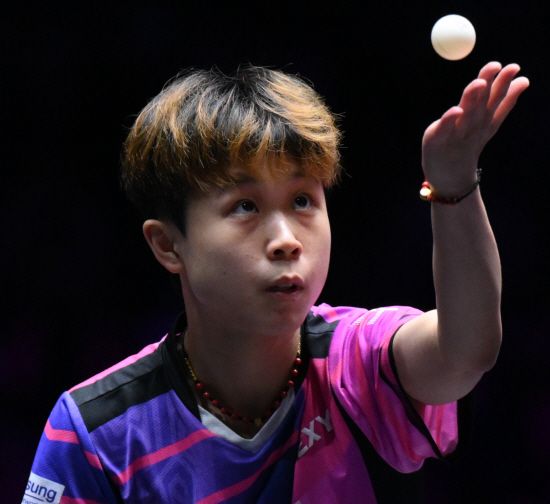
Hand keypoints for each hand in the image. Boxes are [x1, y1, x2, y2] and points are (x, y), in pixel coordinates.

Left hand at [422, 62, 529, 193]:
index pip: (496, 99)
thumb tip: (524, 80)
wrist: (451, 177)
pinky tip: (455, 110)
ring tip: (479, 83)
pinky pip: (444, 128)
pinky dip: (450, 119)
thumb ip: (504, 102)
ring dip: (472, 98)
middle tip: (498, 66)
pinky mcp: (437, 139)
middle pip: (482, 102)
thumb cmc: (468, 144)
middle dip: (490, 85)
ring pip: (466, 114)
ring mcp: (456, 133)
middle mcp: (473, 126)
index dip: (504, 83)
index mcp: (486, 120)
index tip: (514, 67)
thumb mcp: (488, 124)